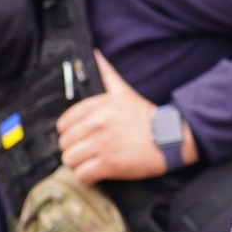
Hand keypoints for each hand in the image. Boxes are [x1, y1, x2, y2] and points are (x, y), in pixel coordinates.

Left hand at [57, 51, 196, 185]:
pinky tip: (96, 174)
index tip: (80, 138)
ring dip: (78, 165)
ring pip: (70, 160)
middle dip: (73, 150)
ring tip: (90, 164)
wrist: (169, 138)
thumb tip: (95, 53)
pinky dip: (87, 177)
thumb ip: (107, 73)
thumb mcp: (124, 91)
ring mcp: (102, 145)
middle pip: (64, 143)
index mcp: (97, 107)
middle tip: (86, 153)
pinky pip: (83, 174)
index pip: (63, 124)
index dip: (69, 133)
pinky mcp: (109, 164)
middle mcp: (97, 124)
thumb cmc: (145, 117)